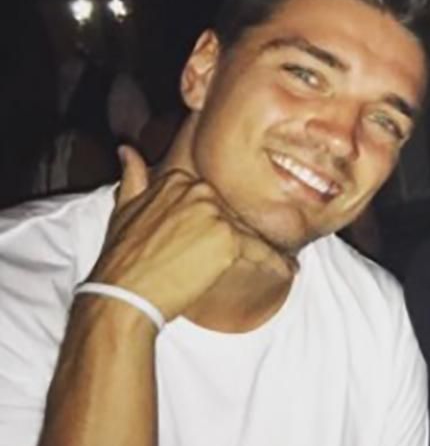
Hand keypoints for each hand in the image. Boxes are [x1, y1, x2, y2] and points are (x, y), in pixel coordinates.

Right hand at [87, 146, 296, 320]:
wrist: (125, 294)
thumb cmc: (123, 258)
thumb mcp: (123, 210)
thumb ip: (134, 177)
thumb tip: (126, 150)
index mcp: (177, 180)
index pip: (214, 197)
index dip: (226, 219)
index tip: (241, 231)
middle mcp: (198, 191)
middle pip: (235, 213)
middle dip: (250, 232)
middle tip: (275, 247)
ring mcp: (214, 214)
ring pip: (250, 230)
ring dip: (269, 248)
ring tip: (285, 263)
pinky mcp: (228, 239)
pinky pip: (261, 251)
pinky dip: (277, 263)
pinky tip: (290, 270)